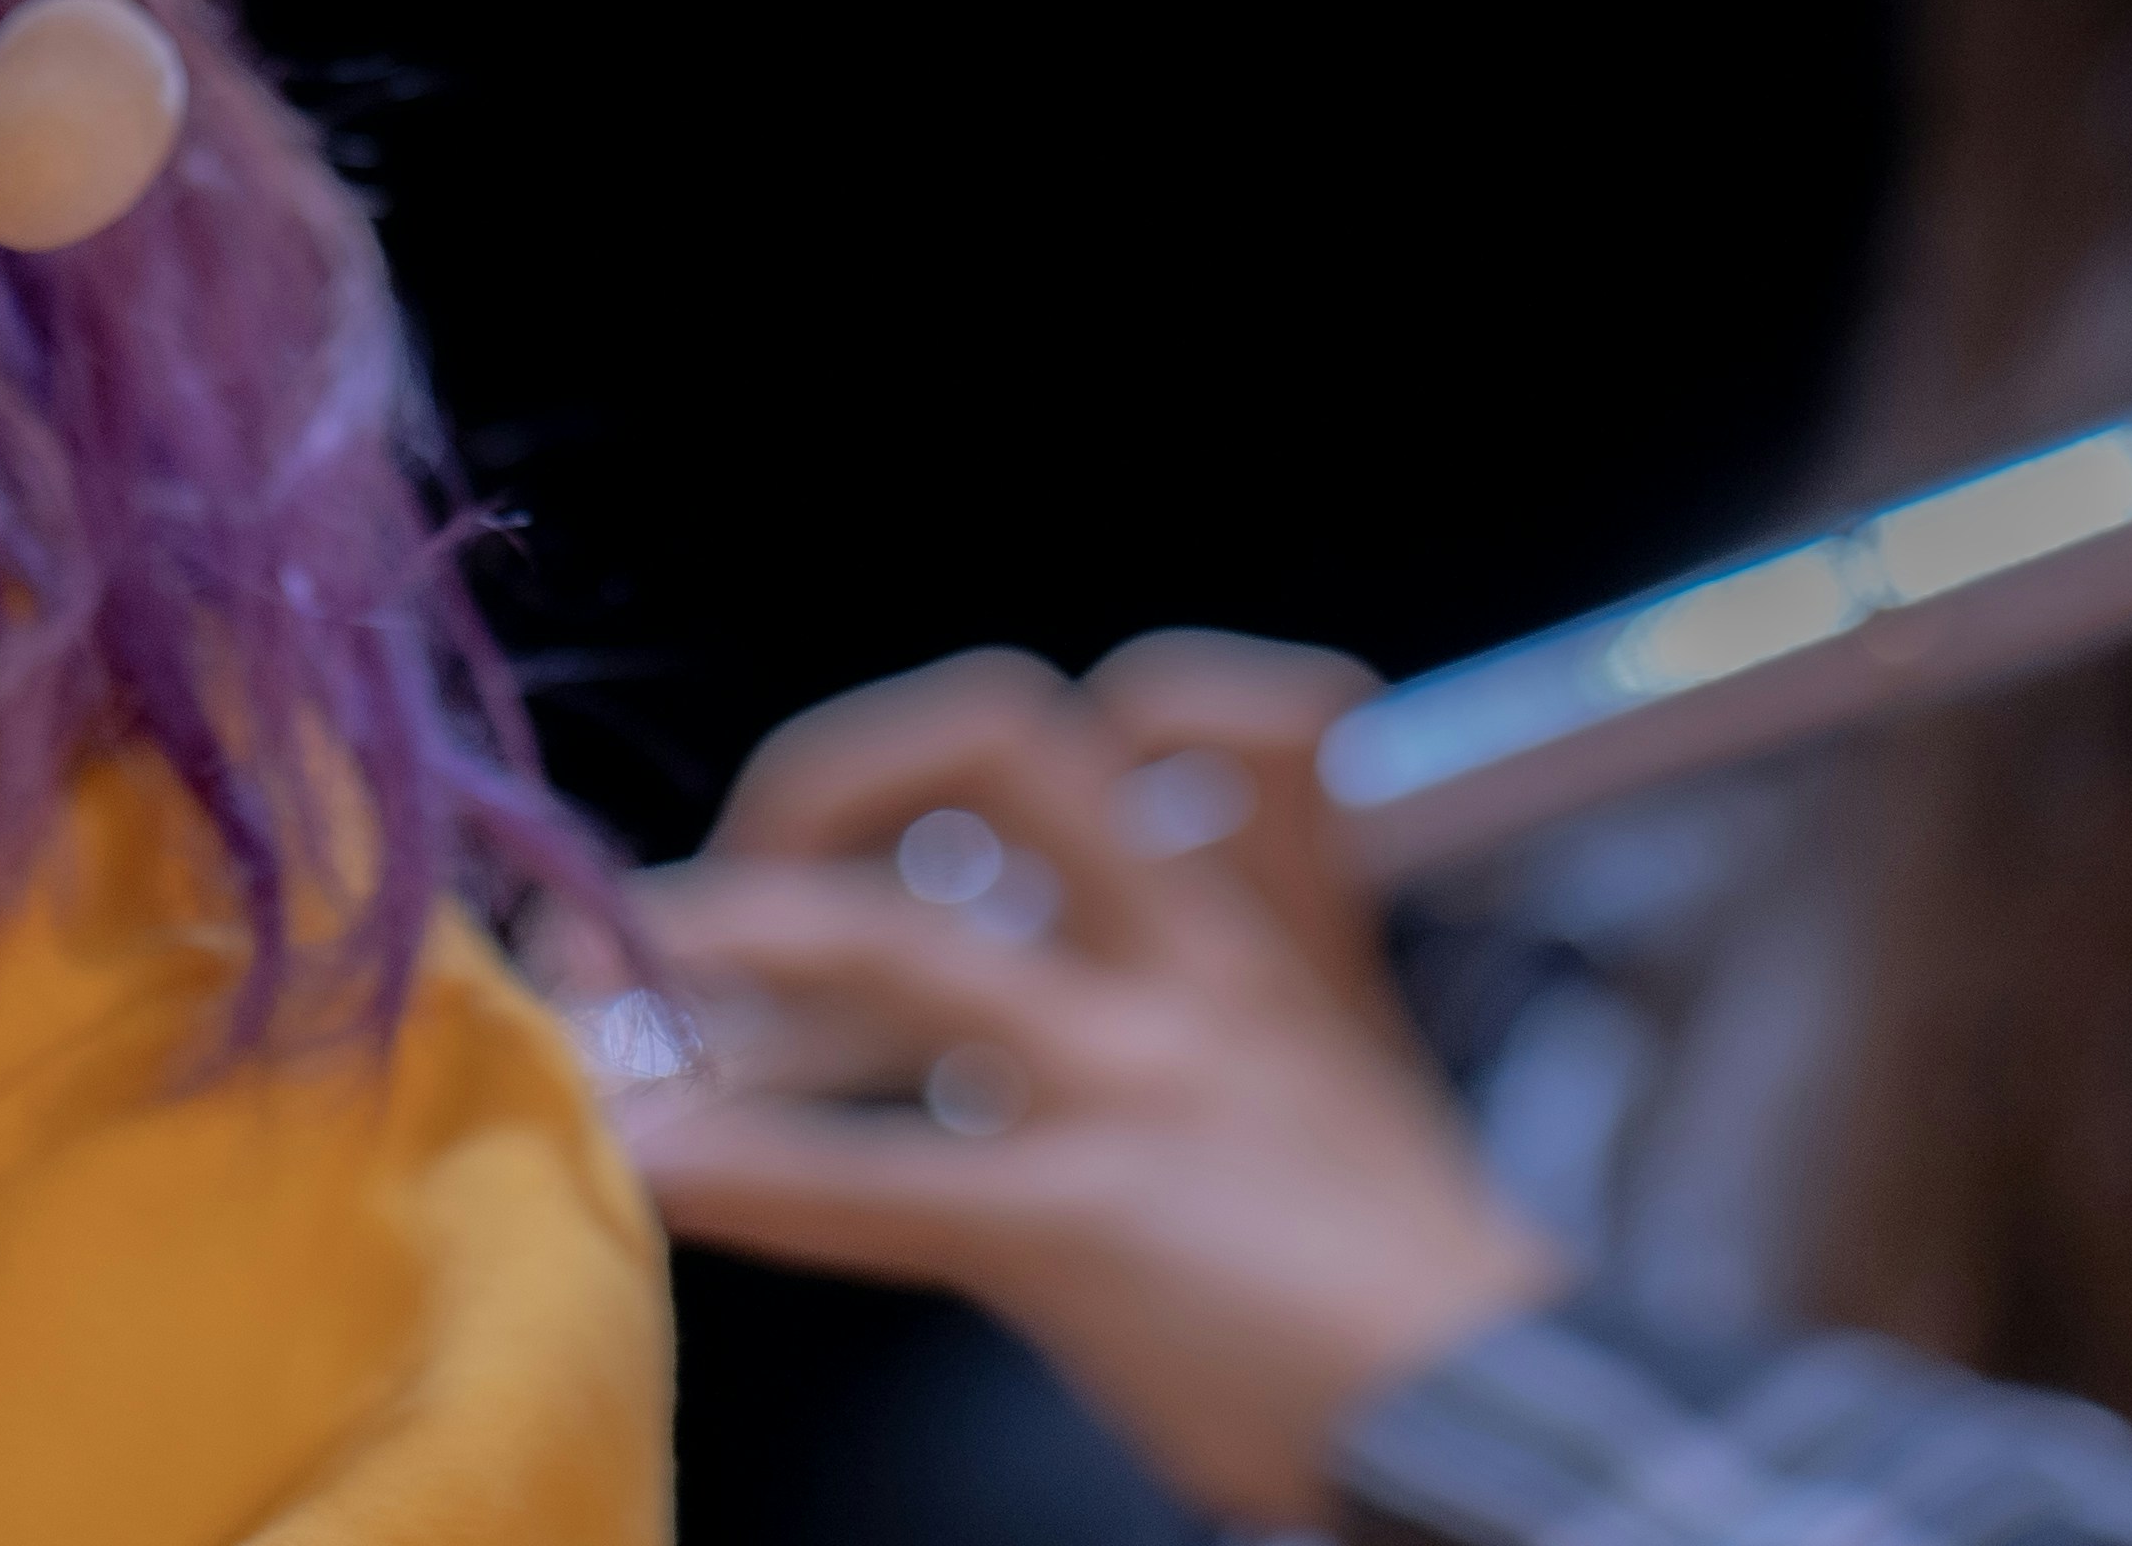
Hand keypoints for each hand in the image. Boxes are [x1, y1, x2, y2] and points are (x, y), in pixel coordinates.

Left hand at [618, 636, 1562, 1530]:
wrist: (1509, 1422)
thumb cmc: (1419, 1280)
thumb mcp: (1358, 1064)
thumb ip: (1265, 960)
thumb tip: (1133, 914)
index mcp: (1272, 919)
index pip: (1200, 707)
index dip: (1066, 708)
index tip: (951, 787)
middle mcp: (1197, 959)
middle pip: (1001, 740)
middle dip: (835, 772)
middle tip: (753, 860)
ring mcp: (1133, 1077)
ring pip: (894, 939)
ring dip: (725, 944)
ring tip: (622, 978)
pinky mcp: (1080, 1219)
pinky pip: (872, 1175)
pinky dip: (737, 1167)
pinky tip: (653, 1163)